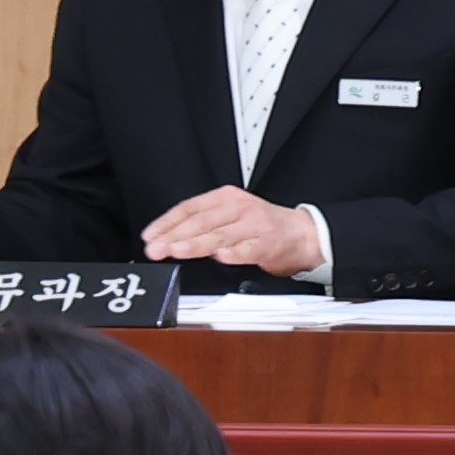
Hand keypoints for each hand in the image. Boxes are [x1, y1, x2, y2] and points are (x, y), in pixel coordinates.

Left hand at [142, 189, 327, 277]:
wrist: (304, 234)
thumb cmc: (263, 227)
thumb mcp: (232, 214)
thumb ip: (204, 223)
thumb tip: (167, 238)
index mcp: (227, 198)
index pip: (189, 208)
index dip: (167, 222)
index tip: (150, 236)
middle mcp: (240, 208)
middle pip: (201, 222)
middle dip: (174, 237)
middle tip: (156, 249)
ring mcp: (255, 225)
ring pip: (220, 235)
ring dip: (196, 244)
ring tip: (177, 251)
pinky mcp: (269, 243)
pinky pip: (248, 248)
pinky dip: (234, 253)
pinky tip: (221, 257)